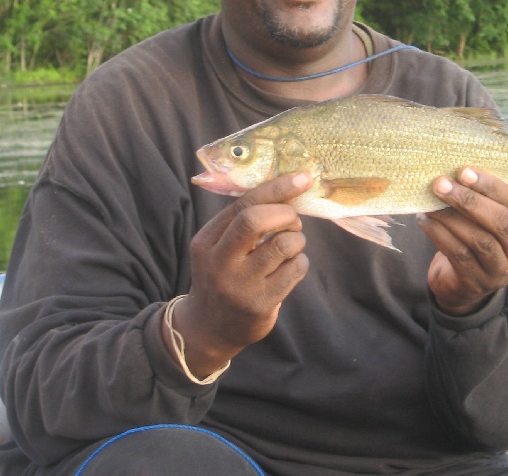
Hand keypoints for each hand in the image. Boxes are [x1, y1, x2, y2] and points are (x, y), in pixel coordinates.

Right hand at [166, 171, 311, 378]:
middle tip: (292, 221)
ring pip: (282, 245)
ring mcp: (239, 285)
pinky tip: (291, 266)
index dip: (276, 188)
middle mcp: (219, 262)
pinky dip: (300, 261)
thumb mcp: (218, 248)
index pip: (242, 205)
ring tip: (291, 245)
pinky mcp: (260, 304)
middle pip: (255, 220)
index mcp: (206, 241)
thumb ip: (241, 221)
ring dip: (297, 239)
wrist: (209, 328)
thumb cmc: (223, 276)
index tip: (301, 178)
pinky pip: (295, 269)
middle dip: (285, 214)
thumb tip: (286, 188)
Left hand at [417, 168, 507, 315]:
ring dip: (450, 217)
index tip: (463, 171)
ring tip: (429, 202)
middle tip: (441, 183)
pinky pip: (459, 254)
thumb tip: (457, 171)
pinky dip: (440, 234)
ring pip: (479, 240)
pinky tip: (425, 220)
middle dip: (469, 200)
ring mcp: (501, 272)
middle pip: (500, 222)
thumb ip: (484, 200)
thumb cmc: (476, 240)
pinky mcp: (477, 283)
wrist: (463, 285)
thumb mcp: (488, 222)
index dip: (489, 186)